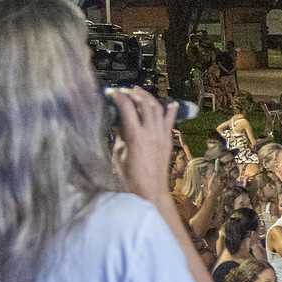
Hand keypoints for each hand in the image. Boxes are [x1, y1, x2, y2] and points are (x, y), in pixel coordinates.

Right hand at [107, 88, 179, 202]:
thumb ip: (120, 135)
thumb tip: (120, 121)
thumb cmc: (130, 177)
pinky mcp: (168, 141)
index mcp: (135, 136)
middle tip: (124, 91)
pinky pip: (170, 121)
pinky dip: (170, 110)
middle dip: (132, 93)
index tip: (111, 92)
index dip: (117, 95)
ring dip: (148, 97)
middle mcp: (151, 133)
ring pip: (157, 108)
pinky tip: (171, 103)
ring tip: (139, 92)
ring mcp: (161, 136)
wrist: (149, 190)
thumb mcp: (118, 154)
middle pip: (143, 103)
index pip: (126, 106)